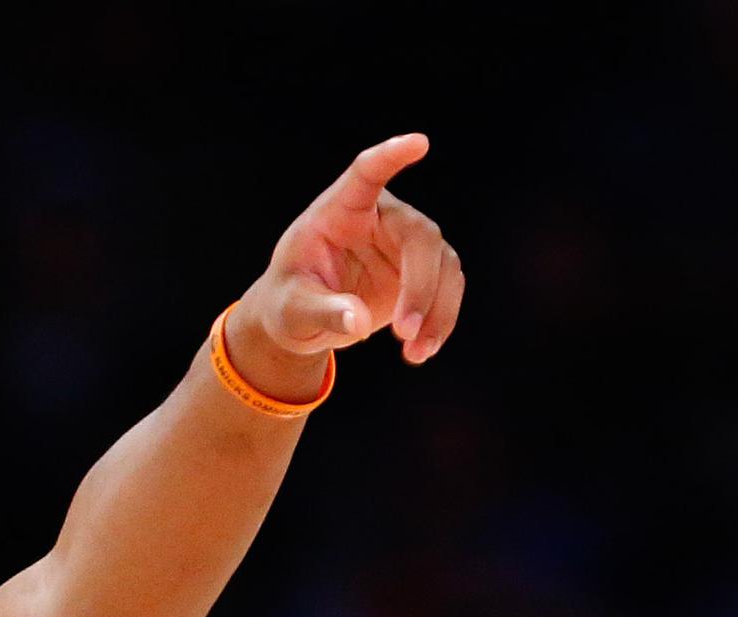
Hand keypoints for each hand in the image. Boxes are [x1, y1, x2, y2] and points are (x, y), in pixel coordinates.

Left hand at [227, 135, 467, 403]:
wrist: (303, 320)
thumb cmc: (289, 303)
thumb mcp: (291, 311)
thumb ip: (322, 311)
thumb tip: (358, 320)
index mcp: (339, 210)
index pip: (367, 174)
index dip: (391, 157)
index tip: (418, 143)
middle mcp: (380, 216)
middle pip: (420, 234)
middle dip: (420, 285)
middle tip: (404, 332)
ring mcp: (405, 242)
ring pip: (443, 264)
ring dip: (437, 310)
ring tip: (415, 353)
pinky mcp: (422, 271)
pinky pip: (448, 289)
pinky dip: (441, 321)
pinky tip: (423, 350)